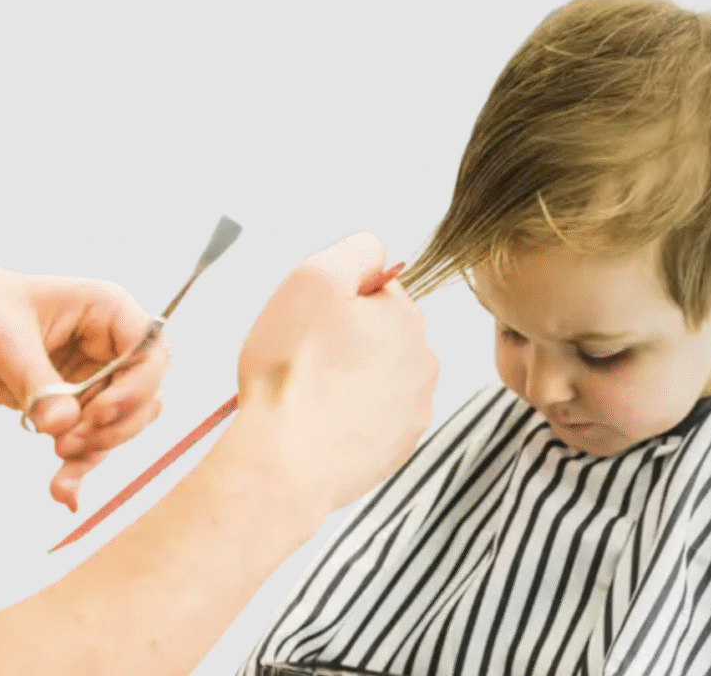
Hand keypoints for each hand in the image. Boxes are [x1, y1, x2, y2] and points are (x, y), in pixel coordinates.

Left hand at [0, 255, 171, 510]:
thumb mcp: (2, 337)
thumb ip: (36, 380)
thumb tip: (63, 426)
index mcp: (109, 312)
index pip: (150, 354)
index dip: (135, 387)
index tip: (97, 414)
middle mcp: (112, 347)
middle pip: (144, 396)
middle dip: (112, 427)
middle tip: (67, 444)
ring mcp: (97, 378)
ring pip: (121, 426)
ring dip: (95, 452)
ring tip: (59, 471)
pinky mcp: (76, 406)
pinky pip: (90, 441)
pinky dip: (78, 468)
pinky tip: (64, 492)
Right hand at [236, 232, 438, 511]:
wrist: (287, 460)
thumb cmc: (294, 372)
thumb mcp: (313, 279)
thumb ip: (354, 251)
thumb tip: (375, 251)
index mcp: (407, 318)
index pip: (376, 290)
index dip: (336, 300)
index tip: (311, 322)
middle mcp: (422, 362)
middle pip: (379, 334)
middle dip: (346, 340)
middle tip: (305, 358)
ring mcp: (414, 409)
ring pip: (377, 376)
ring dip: (349, 378)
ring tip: (310, 394)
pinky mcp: (399, 446)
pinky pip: (374, 417)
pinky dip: (351, 416)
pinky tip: (322, 422)